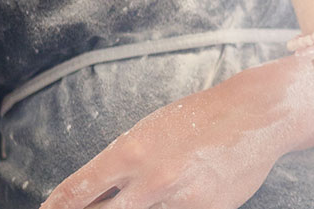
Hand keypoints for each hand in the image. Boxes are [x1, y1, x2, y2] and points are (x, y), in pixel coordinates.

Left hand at [41, 58, 313, 208]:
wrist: (255, 115)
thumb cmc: (201, 116)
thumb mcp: (151, 130)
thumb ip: (125, 161)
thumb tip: (99, 189)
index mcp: (130, 153)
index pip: (79, 190)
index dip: (58, 205)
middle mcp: (149, 181)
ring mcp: (179, 200)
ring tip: (144, 197)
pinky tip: (176, 197)